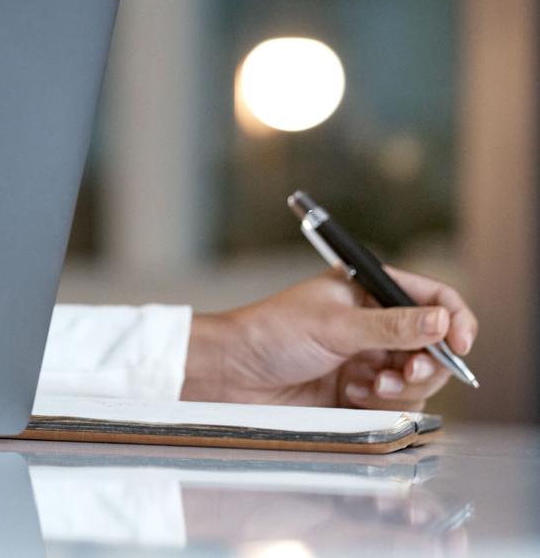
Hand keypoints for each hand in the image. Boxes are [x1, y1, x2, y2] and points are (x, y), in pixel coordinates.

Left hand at [181, 266, 477, 408]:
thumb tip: (441, 321)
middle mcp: (375, 323)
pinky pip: (395, 402)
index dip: (455, 319)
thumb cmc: (270, 334)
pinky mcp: (360, 390)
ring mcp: (369, 358)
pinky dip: (380, 402)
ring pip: (418, 379)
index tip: (460, 344)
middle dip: (426, 364)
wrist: (232, 374)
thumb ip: (392, 327)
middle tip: (404, 373)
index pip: (432, 299)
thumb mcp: (335, 325)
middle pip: (433, 346)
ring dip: (400, 387)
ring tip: (366, 386)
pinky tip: (348, 396)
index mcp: (368, 290)